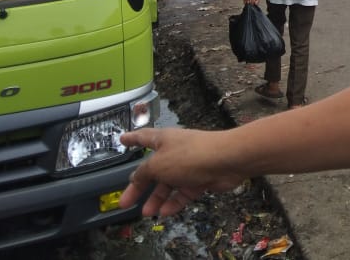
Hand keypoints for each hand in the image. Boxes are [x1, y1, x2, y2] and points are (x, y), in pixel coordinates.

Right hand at [118, 128, 244, 216]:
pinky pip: (184, 192)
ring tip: (147, 212)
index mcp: (163, 140)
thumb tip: (134, 178)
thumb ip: (144, 173)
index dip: (132, 139)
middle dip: (140, 185)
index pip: (143, 137)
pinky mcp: (201, 179)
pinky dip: (175, 202)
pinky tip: (165, 212)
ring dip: (157, 198)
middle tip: (125, 201)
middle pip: (153, 169)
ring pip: (169, 184)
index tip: (122, 139)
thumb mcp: (158, 165)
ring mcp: (189, 166)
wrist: (226, 160)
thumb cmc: (189, 156)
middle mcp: (175, 151)